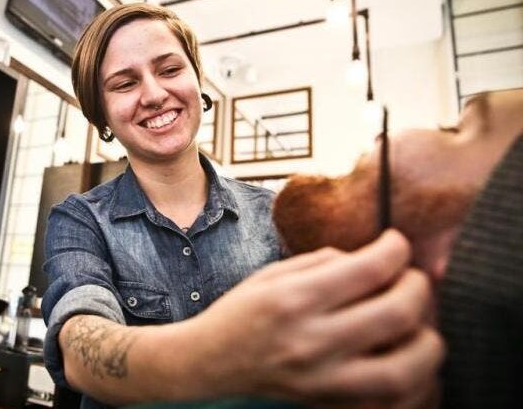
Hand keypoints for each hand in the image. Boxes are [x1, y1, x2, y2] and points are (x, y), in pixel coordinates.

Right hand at [182, 229, 443, 407]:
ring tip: (418, 324)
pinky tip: (406, 355)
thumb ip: (325, 262)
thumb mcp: (274, 273)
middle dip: (418, 287)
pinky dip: (412, 378)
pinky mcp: (329, 402)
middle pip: (396, 313)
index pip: (369, 268)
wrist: (209, 362)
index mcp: (294, 298)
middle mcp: (311, 340)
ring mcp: (322, 378)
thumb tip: (375, 259)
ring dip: (427, 340)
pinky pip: (390, 398)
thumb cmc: (242, 312)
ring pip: (405, 368)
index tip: (397, 243)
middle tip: (412, 279)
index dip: (397, 248)